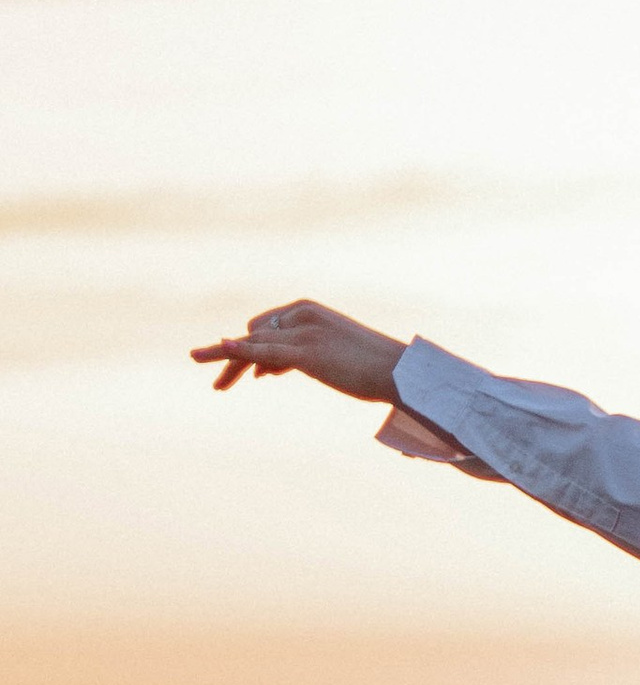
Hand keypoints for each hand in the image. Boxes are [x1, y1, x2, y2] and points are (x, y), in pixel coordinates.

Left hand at [191, 301, 403, 404]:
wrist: (401, 373)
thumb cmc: (371, 368)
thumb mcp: (329, 357)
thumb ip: (295, 357)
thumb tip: (262, 370)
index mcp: (308, 310)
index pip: (266, 327)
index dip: (252, 350)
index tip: (248, 375)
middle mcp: (301, 315)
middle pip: (254, 334)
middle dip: (232, 356)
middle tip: (207, 371)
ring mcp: (303, 332)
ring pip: (252, 344)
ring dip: (222, 355)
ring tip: (194, 358)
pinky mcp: (306, 352)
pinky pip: (263, 352)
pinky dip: (239, 352)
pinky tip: (219, 350)